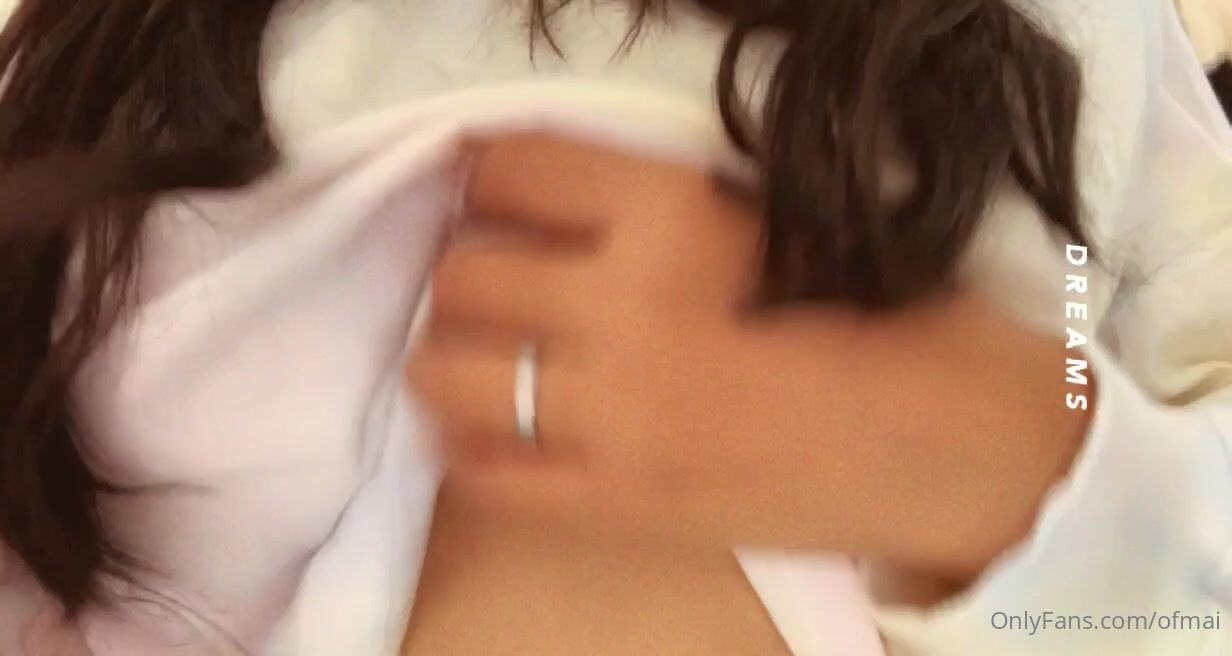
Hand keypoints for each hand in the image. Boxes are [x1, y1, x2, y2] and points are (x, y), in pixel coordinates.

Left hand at [406, 133, 1090, 580]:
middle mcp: (628, 310)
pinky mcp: (614, 507)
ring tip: (492, 359)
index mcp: (675, 216)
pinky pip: (480, 472)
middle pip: (463, 275)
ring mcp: (614, 419)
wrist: (934, 442)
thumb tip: (526, 200)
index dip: (488, 180)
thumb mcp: (754, 218)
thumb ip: (640, 205)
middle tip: (502, 288)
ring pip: (445, 373)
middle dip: (471, 276)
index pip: (514, 169)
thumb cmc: (864, 314)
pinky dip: (473, 445)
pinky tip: (504, 430)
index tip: (495, 196)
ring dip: (452, 358)